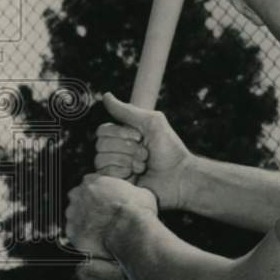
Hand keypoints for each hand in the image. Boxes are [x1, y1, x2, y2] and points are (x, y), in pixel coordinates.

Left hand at [66, 172, 156, 261]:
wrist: (131, 231)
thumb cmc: (137, 211)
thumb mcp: (141, 193)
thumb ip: (130, 191)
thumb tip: (137, 195)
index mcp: (94, 181)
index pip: (90, 182)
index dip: (98, 192)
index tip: (105, 199)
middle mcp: (79, 195)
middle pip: (78, 197)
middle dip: (87, 204)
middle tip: (102, 214)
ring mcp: (74, 214)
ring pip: (74, 215)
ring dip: (83, 220)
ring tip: (100, 228)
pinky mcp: (73, 232)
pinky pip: (74, 233)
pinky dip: (83, 235)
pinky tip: (96, 239)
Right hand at [95, 92, 191, 209]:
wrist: (179, 177)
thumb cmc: (169, 149)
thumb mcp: (152, 122)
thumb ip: (127, 111)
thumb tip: (105, 96)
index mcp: (124, 136)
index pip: (103, 130)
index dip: (120, 133)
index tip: (140, 136)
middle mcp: (117, 151)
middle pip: (100, 144)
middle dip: (126, 149)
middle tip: (145, 154)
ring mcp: (116, 168)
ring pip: (100, 159)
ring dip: (126, 160)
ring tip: (143, 166)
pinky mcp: (117, 184)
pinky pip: (104, 174)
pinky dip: (121, 172)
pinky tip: (135, 175)